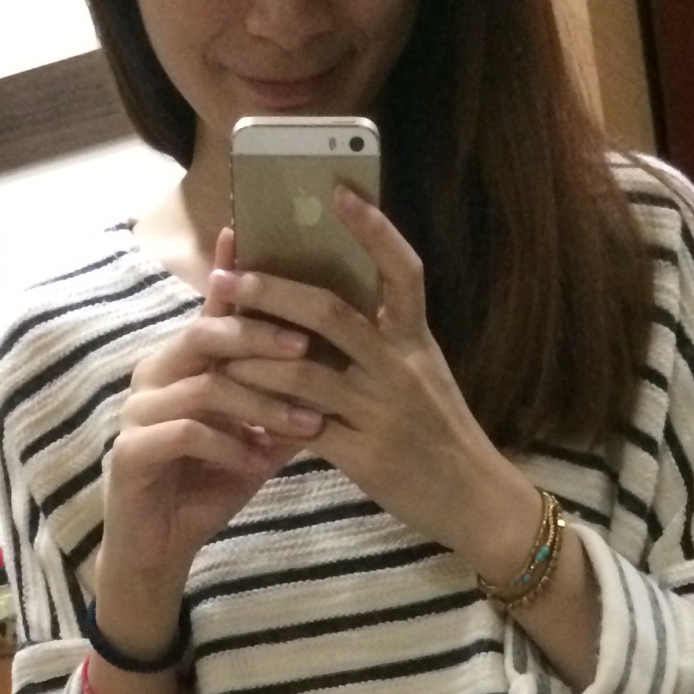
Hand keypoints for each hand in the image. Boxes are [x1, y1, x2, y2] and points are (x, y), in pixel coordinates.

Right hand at [96, 229, 325, 647]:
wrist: (160, 549)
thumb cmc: (205, 488)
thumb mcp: (255, 443)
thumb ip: (282, 408)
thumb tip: (337, 377)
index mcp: (179, 364)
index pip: (210, 312)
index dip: (233, 278)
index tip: (272, 259)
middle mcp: (153, 376)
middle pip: (205, 335)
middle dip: (259, 339)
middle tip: (306, 348)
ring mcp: (136, 411)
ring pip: (204, 386)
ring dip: (259, 404)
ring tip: (303, 424)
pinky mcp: (129, 451)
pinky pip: (186, 433)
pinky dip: (228, 446)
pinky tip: (257, 462)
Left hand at [221, 190, 543, 584]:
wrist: (476, 501)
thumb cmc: (443, 435)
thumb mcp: (426, 376)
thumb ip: (387, 341)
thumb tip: (331, 304)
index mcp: (418, 340)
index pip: (402, 271)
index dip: (373, 228)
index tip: (339, 191)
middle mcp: (401, 368)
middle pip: (330, 312)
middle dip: (272, 291)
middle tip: (228, 278)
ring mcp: (382, 412)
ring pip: (305, 372)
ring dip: (253, 354)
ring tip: (216, 342)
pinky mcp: (366, 456)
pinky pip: (302, 428)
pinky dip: (267, 414)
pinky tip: (238, 405)